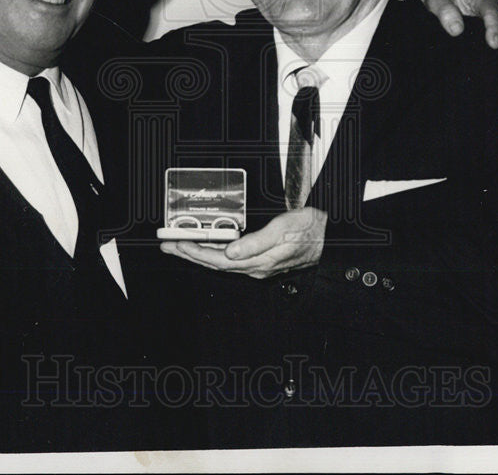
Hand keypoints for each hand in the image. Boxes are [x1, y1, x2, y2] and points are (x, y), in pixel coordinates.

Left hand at [159, 207, 326, 279]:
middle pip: (215, 263)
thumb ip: (256, 243)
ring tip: (180, 244)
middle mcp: (256, 266)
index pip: (218, 261)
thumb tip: (230, 252)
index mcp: (258, 262)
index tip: (177, 245)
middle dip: (190, 254)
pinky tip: (208, 244)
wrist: (331, 237)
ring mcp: (258, 263)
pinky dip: (215, 250)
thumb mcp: (284, 231)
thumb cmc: (310, 232)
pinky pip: (231, 257)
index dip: (196, 253)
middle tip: (167, 246)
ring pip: (221, 260)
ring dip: (199, 252)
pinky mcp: (262, 258)